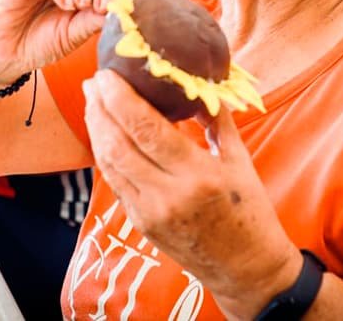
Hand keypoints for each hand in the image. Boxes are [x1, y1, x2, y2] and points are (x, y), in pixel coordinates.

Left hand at [82, 70, 302, 319]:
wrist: (245, 267)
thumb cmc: (249, 211)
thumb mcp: (241, 161)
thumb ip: (218, 121)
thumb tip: (199, 83)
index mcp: (199, 175)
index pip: (148, 130)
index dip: (121, 99)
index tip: (108, 74)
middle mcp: (169, 195)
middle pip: (119, 144)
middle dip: (101, 109)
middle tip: (95, 81)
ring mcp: (150, 213)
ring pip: (109, 163)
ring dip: (97, 129)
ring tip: (93, 101)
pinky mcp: (140, 224)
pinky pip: (115, 181)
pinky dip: (106, 153)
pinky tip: (104, 133)